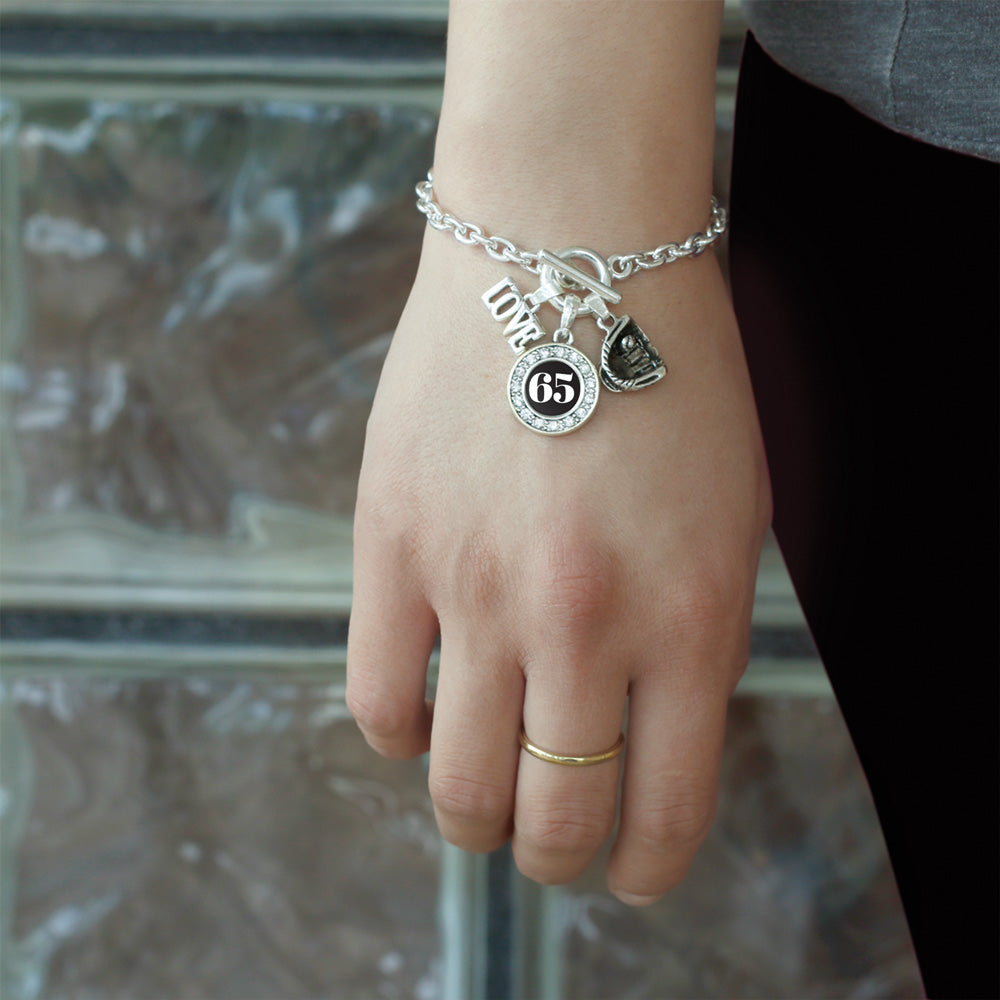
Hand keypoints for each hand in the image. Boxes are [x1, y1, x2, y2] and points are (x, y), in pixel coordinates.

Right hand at [346, 230, 770, 902]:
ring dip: (477, 818)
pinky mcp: (390, 543)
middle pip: (553, 820)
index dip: (645, 867)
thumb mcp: (731, 516)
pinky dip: (401, 735)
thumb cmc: (671, 374)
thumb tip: (643, 739)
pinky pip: (377, 702)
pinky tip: (427, 710)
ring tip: (487, 797)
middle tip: (555, 840)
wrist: (567, 245)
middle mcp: (584, 622)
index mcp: (693, 618)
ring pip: (458, 787)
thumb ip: (698, 638)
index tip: (631, 873)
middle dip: (558, 856)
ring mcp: (477, 587)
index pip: (668, 811)